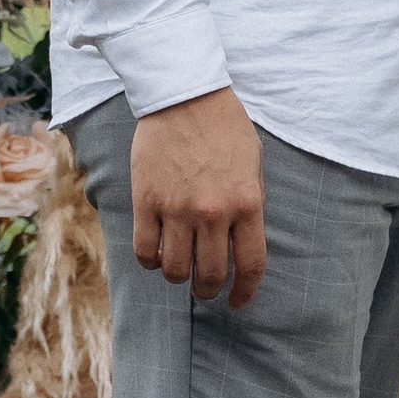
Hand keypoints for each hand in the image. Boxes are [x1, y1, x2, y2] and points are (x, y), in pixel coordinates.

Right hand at [131, 88, 266, 307]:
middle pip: (210, 274)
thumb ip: (250, 204)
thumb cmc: (224, 126)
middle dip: (208, 290)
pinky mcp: (146, 201)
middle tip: (205, 289)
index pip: (250, 265)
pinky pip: (145, 251)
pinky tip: (157, 255)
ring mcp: (177, 209)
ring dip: (179, 278)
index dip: (245, 291)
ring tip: (180, 271)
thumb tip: (240, 239)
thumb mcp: (253, 164)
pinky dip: (151, 262)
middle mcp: (213, 213)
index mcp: (248, 204)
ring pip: (175, 270)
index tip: (239, 302)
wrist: (184, 95)